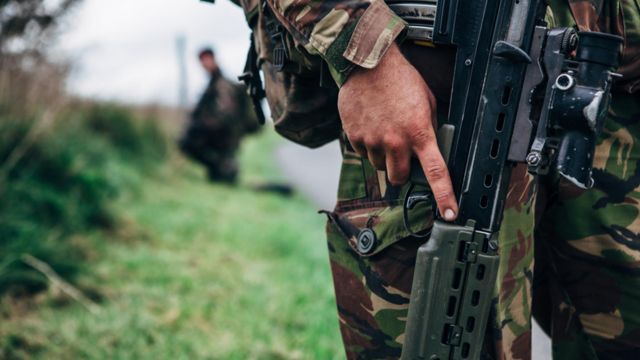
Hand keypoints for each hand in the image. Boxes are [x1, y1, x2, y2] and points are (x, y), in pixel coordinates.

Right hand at [337, 44, 457, 220]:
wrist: (368, 64)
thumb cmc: (401, 80)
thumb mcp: (427, 101)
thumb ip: (428, 128)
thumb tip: (430, 147)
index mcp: (419, 133)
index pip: (436, 172)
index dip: (445, 196)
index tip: (450, 214)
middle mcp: (395, 141)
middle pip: (398, 178)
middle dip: (401, 171)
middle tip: (401, 153)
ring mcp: (373, 140)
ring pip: (379, 165)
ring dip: (383, 155)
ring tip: (384, 129)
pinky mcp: (354, 136)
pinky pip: (362, 152)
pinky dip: (367, 144)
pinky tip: (371, 124)